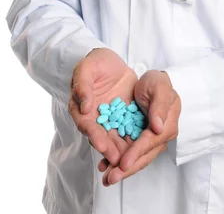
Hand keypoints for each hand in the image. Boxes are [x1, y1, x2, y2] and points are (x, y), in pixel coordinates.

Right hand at [68, 48, 136, 166]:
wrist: (112, 62)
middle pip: (101, 137)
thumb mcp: (87, 68)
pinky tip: (142, 149)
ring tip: (130, 160)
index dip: (94, 136)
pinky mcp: (125, 117)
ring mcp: (111, 119)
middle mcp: (95, 119)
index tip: (101, 145)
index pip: (87, 125)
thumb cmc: (95, 63)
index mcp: (81, 109)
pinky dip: (134, 140)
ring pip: (116, 138)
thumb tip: (84, 107)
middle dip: (110, 150)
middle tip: (119, 160)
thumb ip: (83, 85)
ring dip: (122, 150)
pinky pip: (130, 130)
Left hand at [99, 70, 180, 185]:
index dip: (136, 153)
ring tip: (106, 178)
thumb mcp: (159, 88)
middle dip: (127, 169)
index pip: (150, 141)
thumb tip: (158, 128)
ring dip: (121, 169)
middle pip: (144, 156)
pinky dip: (118, 159)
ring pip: (136, 158)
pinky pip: (129, 151)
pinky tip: (105, 165)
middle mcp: (159, 136)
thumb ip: (159, 106)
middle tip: (110, 179)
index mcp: (167, 125)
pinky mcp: (139, 138)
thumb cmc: (157, 83)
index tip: (123, 163)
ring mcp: (150, 139)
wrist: (153, 81)